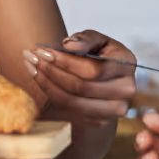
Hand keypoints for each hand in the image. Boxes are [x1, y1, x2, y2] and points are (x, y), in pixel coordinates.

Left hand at [22, 30, 137, 126]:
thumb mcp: (96, 38)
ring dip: (47, 85)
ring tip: (31, 67)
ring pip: (73, 103)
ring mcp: (114, 109)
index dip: (66, 62)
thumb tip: (69, 45)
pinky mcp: (100, 120)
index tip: (43, 51)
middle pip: (81, 88)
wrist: (105, 74)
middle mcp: (126, 90)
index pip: (94, 70)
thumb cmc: (100, 52)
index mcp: (127, 64)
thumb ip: (85, 39)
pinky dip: (51, 96)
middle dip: (52, 72)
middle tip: (31, 57)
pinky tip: (38, 80)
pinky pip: (70, 112)